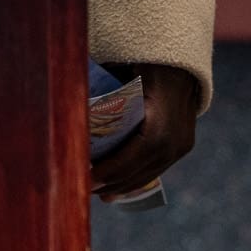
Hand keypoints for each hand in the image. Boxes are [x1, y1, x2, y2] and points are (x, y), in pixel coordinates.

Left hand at [91, 64, 200, 202]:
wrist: (181, 59)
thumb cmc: (146, 58)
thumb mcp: (122, 66)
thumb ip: (98, 80)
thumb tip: (67, 95)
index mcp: (160, 122)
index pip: (132, 157)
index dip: (109, 171)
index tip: (86, 178)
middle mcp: (175, 140)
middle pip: (139, 171)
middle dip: (111, 183)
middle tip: (84, 188)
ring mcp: (182, 144)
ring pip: (149, 173)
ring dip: (123, 185)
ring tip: (98, 192)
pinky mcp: (182, 145)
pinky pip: (157, 168)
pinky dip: (137, 177)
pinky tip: (119, 187)